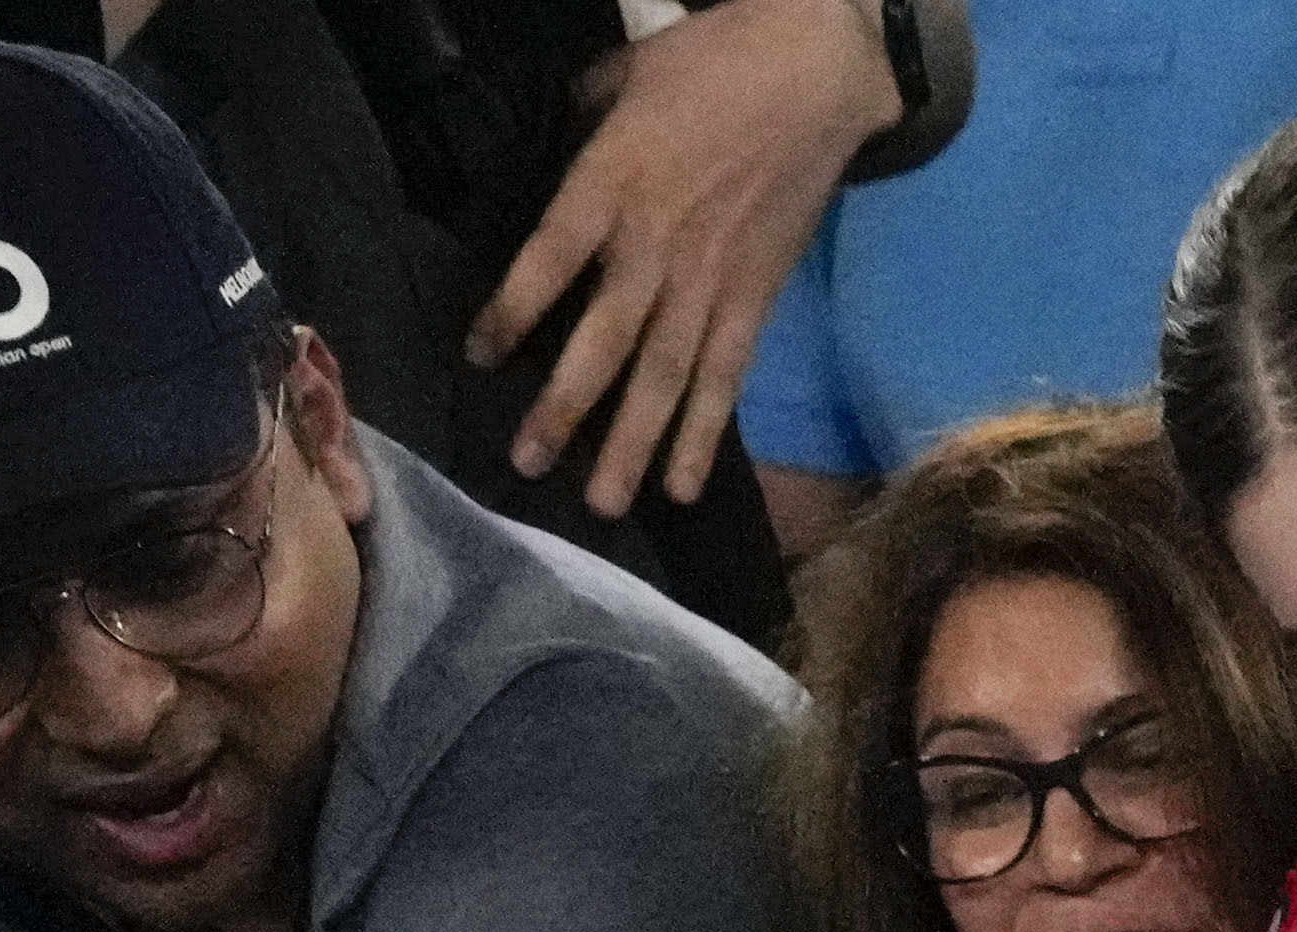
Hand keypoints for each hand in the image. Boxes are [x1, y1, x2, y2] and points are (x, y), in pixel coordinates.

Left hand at [471, 0, 896, 515]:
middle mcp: (657, 244)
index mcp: (612, 181)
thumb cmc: (710, 64)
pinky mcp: (756, 298)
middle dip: (565, 406)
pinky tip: (683, 483)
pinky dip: (706, 433)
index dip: (512, 312)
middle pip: (604, 340)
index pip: (547, 260)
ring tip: (604, 501)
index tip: (481, 356)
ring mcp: (711, 279)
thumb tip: (561, 161)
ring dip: (632, 442)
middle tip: (526, 461)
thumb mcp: (623, 78)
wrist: (814, 76)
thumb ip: (584, 126)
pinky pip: (726, 377)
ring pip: (665, 376)